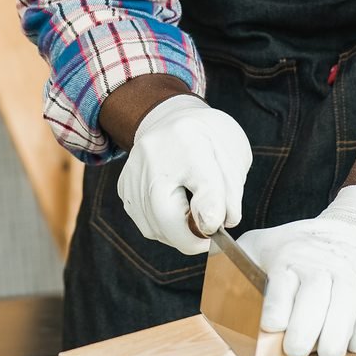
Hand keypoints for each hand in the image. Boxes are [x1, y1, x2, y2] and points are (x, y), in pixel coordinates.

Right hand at [116, 94, 250, 253]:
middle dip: (192, 238)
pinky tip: (176, 210)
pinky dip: (164, 227)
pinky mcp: (123, 187)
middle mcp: (153, 156)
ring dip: (179, 233)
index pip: (204, 185)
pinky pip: (145, 223)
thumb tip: (215, 225)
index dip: (214, 215)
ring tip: (194, 215)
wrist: (171, 117)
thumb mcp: (232, 152)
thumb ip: (230, 192)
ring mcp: (133, 173)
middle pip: (167, 218)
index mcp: (189, 140)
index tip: (218, 228)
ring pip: (155, 228)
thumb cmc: (207, 137)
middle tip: (209, 236)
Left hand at [238, 186, 355, 355]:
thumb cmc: (292, 255)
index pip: (282, 278)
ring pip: (350, 298)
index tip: (272, 325)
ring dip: (339, 331)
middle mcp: (321, 259)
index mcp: (287, 255)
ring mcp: (352, 269)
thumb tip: (216, 307)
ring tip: (328, 353)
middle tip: (297, 350)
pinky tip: (354, 344)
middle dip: (308, 325)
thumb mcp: (255, 254)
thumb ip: (232, 279)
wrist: (352, 231)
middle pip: (318, 288)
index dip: (277, 304)